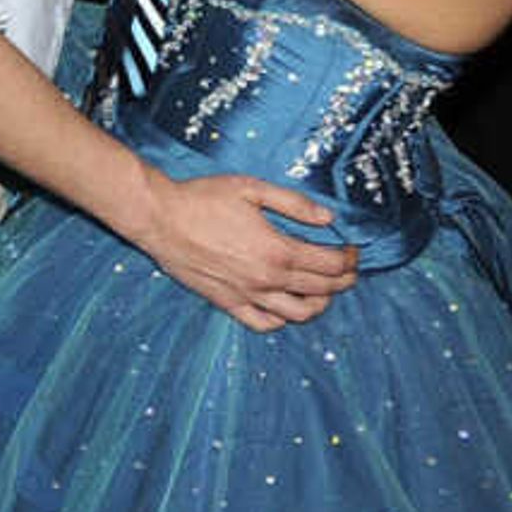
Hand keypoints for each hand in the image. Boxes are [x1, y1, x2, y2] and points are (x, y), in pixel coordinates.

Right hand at [127, 169, 353, 331]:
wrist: (159, 218)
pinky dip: (282, 319)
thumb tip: (328, 219)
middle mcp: (267, 279)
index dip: (349, 258)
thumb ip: (294, 204)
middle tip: (347, 268)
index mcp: (278, 250)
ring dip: (320, 303)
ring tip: (322, 289)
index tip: (351, 249)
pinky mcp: (228, 303)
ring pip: (300, 313)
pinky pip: (264, 323)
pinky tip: (284, 304)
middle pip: (322, 289)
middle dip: (343, 280)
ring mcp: (247, 295)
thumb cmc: (203, 199)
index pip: (330, 264)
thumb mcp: (252, 188)